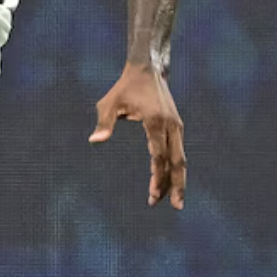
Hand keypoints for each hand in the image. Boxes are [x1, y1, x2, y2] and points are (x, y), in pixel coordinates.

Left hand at [91, 63, 186, 208]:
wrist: (148, 69)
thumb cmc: (125, 87)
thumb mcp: (109, 103)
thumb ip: (104, 123)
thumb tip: (95, 142)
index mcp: (156, 122)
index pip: (159, 157)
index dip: (157, 177)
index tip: (152, 194)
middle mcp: (171, 126)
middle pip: (178, 162)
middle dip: (175, 185)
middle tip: (173, 206)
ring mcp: (177, 126)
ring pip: (181, 158)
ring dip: (177, 179)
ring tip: (172, 200)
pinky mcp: (177, 126)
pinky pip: (179, 151)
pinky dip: (175, 167)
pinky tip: (169, 179)